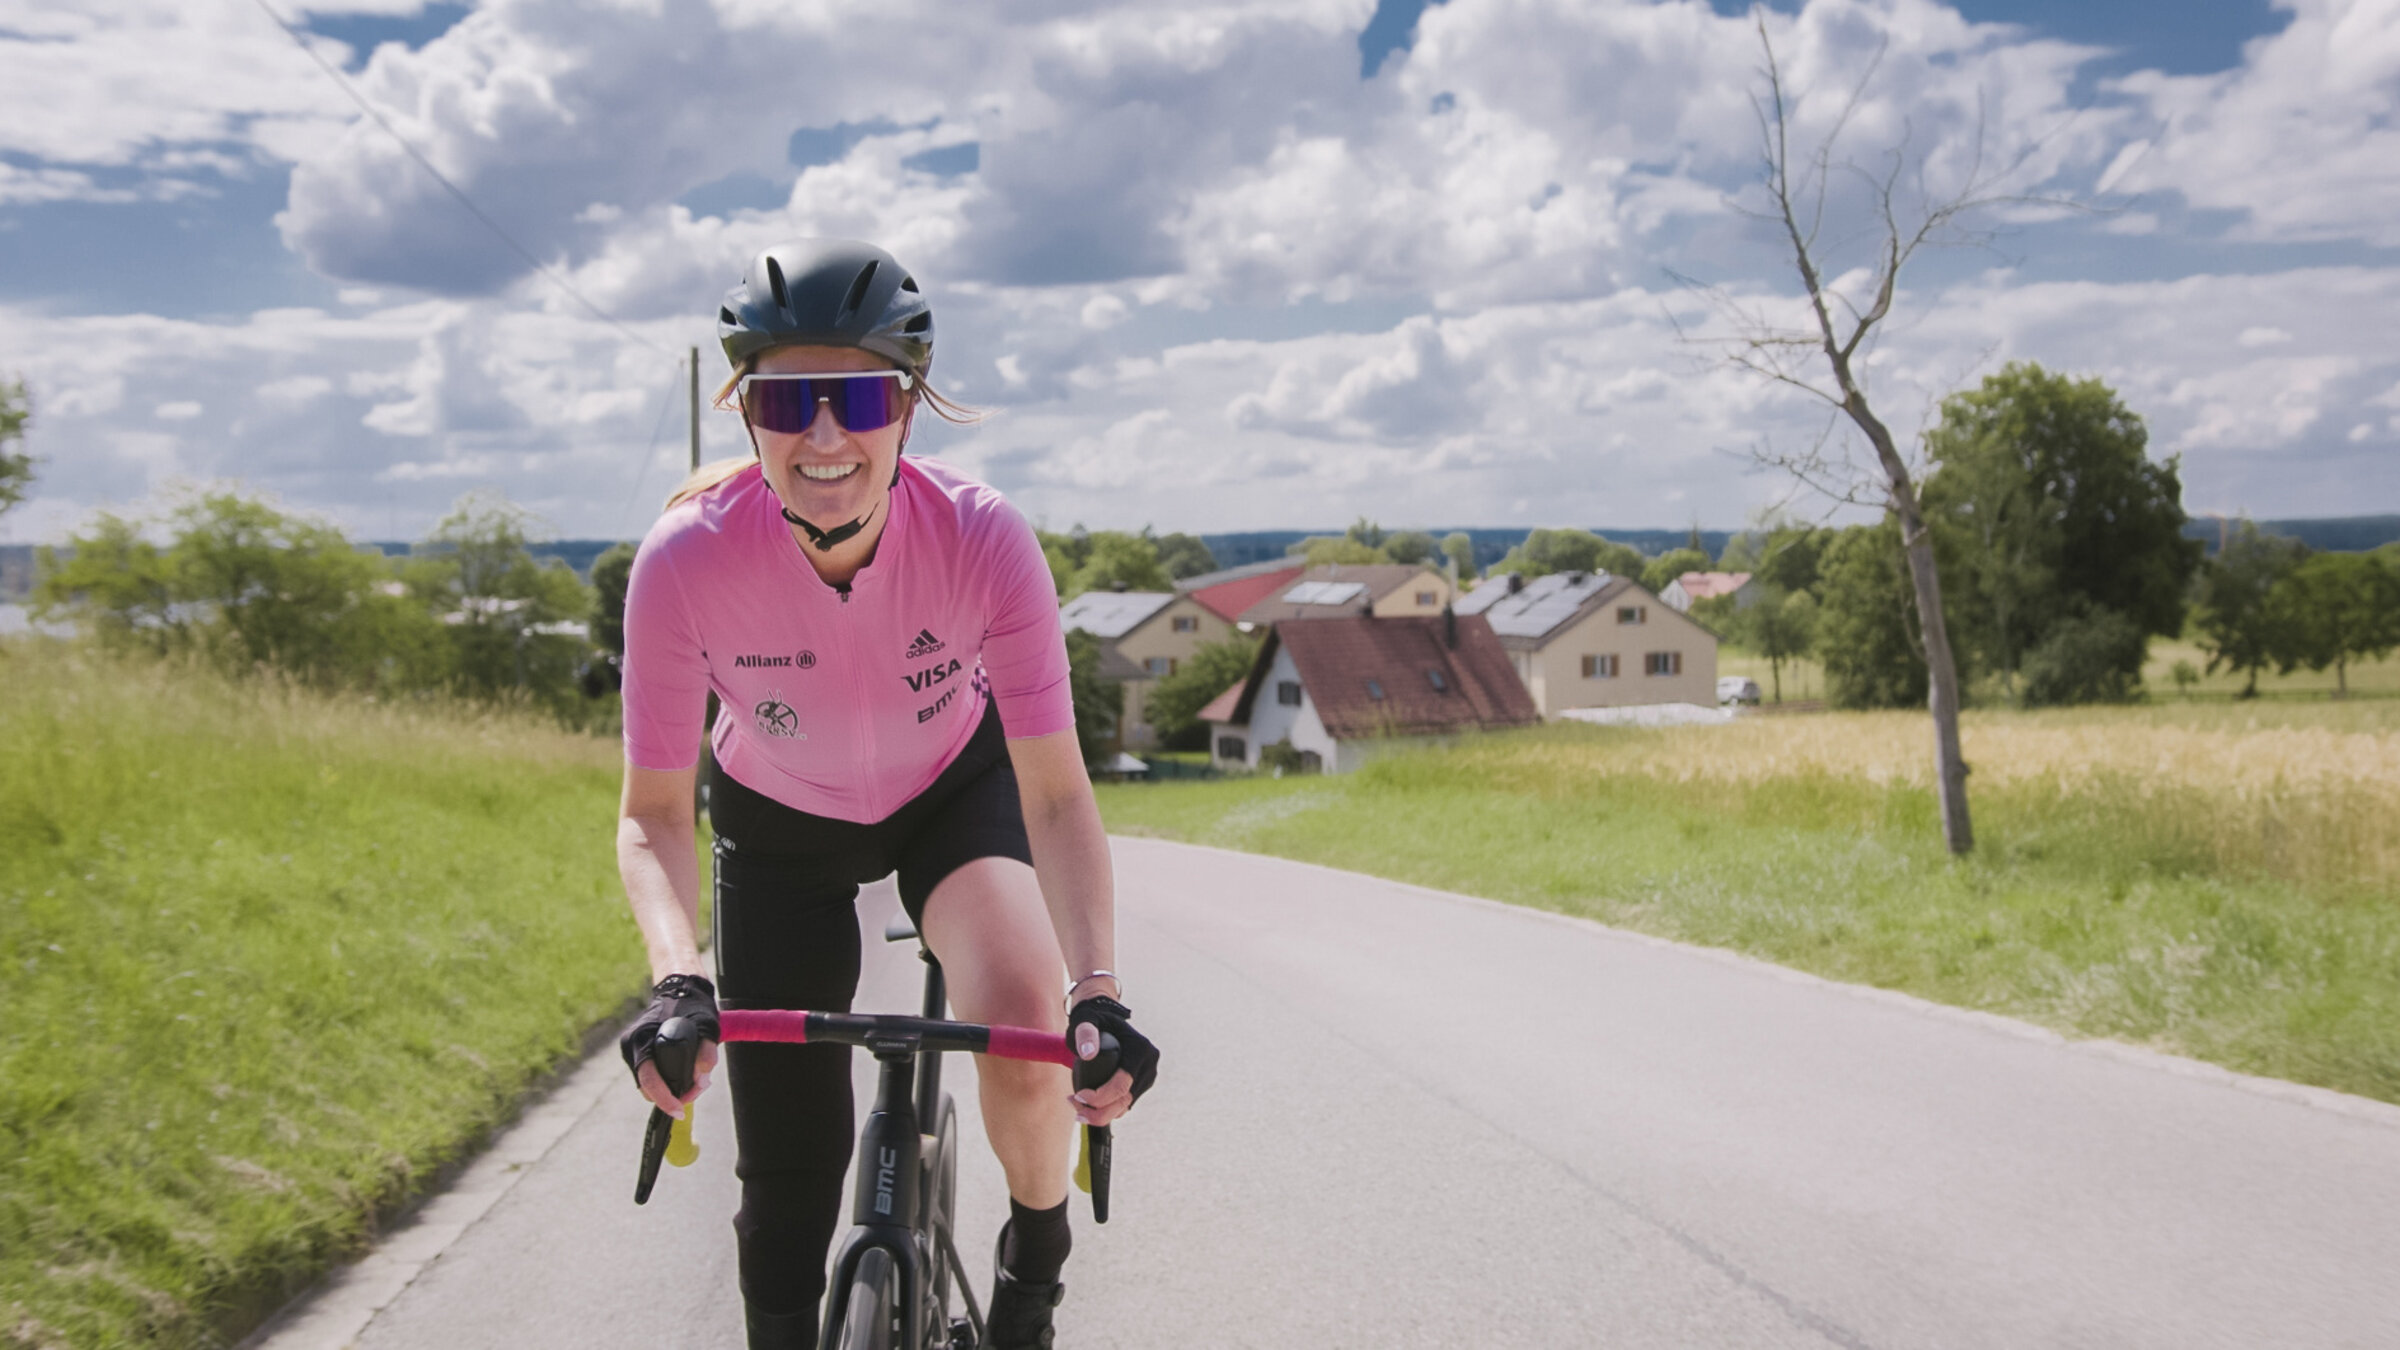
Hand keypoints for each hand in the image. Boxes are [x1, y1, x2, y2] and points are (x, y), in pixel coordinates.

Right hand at [620, 973, 721, 1116]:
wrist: (679, 988)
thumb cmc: (692, 1006)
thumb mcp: (708, 1025)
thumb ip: (707, 1050)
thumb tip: (702, 1076)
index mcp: (641, 1038)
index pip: (649, 1078)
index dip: (665, 1098)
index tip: (679, 1111)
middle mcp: (631, 1045)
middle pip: (648, 1086)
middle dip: (673, 1095)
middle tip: (698, 1090)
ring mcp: (632, 1049)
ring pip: (649, 1083)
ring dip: (671, 1088)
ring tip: (696, 1081)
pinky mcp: (637, 1052)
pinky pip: (651, 1074)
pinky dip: (667, 1079)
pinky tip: (684, 1074)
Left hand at [1068, 995, 1156, 1126]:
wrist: (1105, 1019)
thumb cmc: (1093, 1019)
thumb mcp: (1086, 1021)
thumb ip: (1085, 1033)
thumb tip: (1088, 1054)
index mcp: (1140, 1048)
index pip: (1121, 1085)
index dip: (1099, 1097)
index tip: (1077, 1096)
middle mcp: (1149, 1063)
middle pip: (1125, 1100)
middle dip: (1098, 1112)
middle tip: (1075, 1110)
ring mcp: (1148, 1075)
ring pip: (1126, 1106)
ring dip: (1101, 1113)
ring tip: (1077, 1107)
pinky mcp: (1142, 1083)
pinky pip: (1125, 1103)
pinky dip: (1108, 1109)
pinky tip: (1089, 1105)